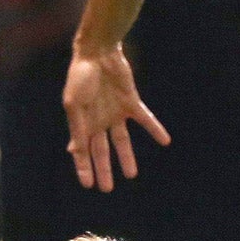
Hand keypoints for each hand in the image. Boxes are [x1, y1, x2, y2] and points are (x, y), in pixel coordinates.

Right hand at [61, 44, 169, 191]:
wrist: (98, 52)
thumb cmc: (80, 77)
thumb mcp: (74, 105)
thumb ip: (77, 128)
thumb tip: (75, 152)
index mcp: (82, 121)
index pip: (83, 150)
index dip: (84, 167)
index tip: (88, 185)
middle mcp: (99, 120)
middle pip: (102, 150)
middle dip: (104, 169)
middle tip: (107, 188)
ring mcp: (115, 112)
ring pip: (122, 140)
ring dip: (127, 157)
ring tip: (131, 175)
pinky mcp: (131, 102)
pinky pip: (145, 119)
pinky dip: (155, 129)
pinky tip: (165, 141)